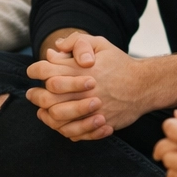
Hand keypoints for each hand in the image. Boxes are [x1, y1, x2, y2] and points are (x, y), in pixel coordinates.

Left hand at [25, 33, 149, 140]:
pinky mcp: (100, 124)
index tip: (31, 71)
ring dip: (46, 115)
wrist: (145, 85)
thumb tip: (53, 50)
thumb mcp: (100, 45)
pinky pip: (75, 133)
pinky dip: (63, 129)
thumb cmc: (120, 64)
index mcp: (82, 70)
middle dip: (36, 95)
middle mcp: (85, 91)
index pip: (47, 70)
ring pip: (58, 118)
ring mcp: (92, 110)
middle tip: (31, 94)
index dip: (34, 70)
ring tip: (41, 111)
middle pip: (48, 97)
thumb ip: (76, 43)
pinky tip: (60, 123)